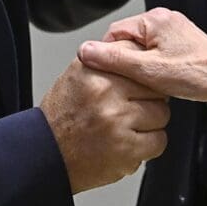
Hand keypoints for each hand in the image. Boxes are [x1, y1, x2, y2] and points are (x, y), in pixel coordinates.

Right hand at [38, 59, 168, 193]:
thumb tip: (138, 51)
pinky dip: (149, 144)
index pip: (138, 60)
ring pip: (161, 114)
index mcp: (95, 70)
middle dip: (149, 99)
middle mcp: (106, 92)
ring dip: (150, 123)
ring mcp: (117, 121)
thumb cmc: (62, 116)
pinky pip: (159, 141)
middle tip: (131, 108)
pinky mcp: (126, 149)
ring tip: (128, 127)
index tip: (139, 80)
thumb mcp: (76, 76)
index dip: (143, 72)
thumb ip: (106, 61)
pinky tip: (130, 143)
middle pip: (155, 88)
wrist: (45, 154)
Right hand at [77, 7, 206, 108]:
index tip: (105, 74)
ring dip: (140, 69)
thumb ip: (115, 60)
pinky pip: (156, 56)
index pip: (114, 33)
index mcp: (154, 19)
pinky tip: (159, 84)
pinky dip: (154, 70)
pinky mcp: (182, 47)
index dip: (108, 56)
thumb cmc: (198, 74)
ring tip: (148, 84)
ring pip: (142, 51)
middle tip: (129, 83)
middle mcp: (164, 20)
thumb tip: (86, 51)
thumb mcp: (149, 70)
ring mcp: (174, 33)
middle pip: (128, 42)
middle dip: (126, 63)